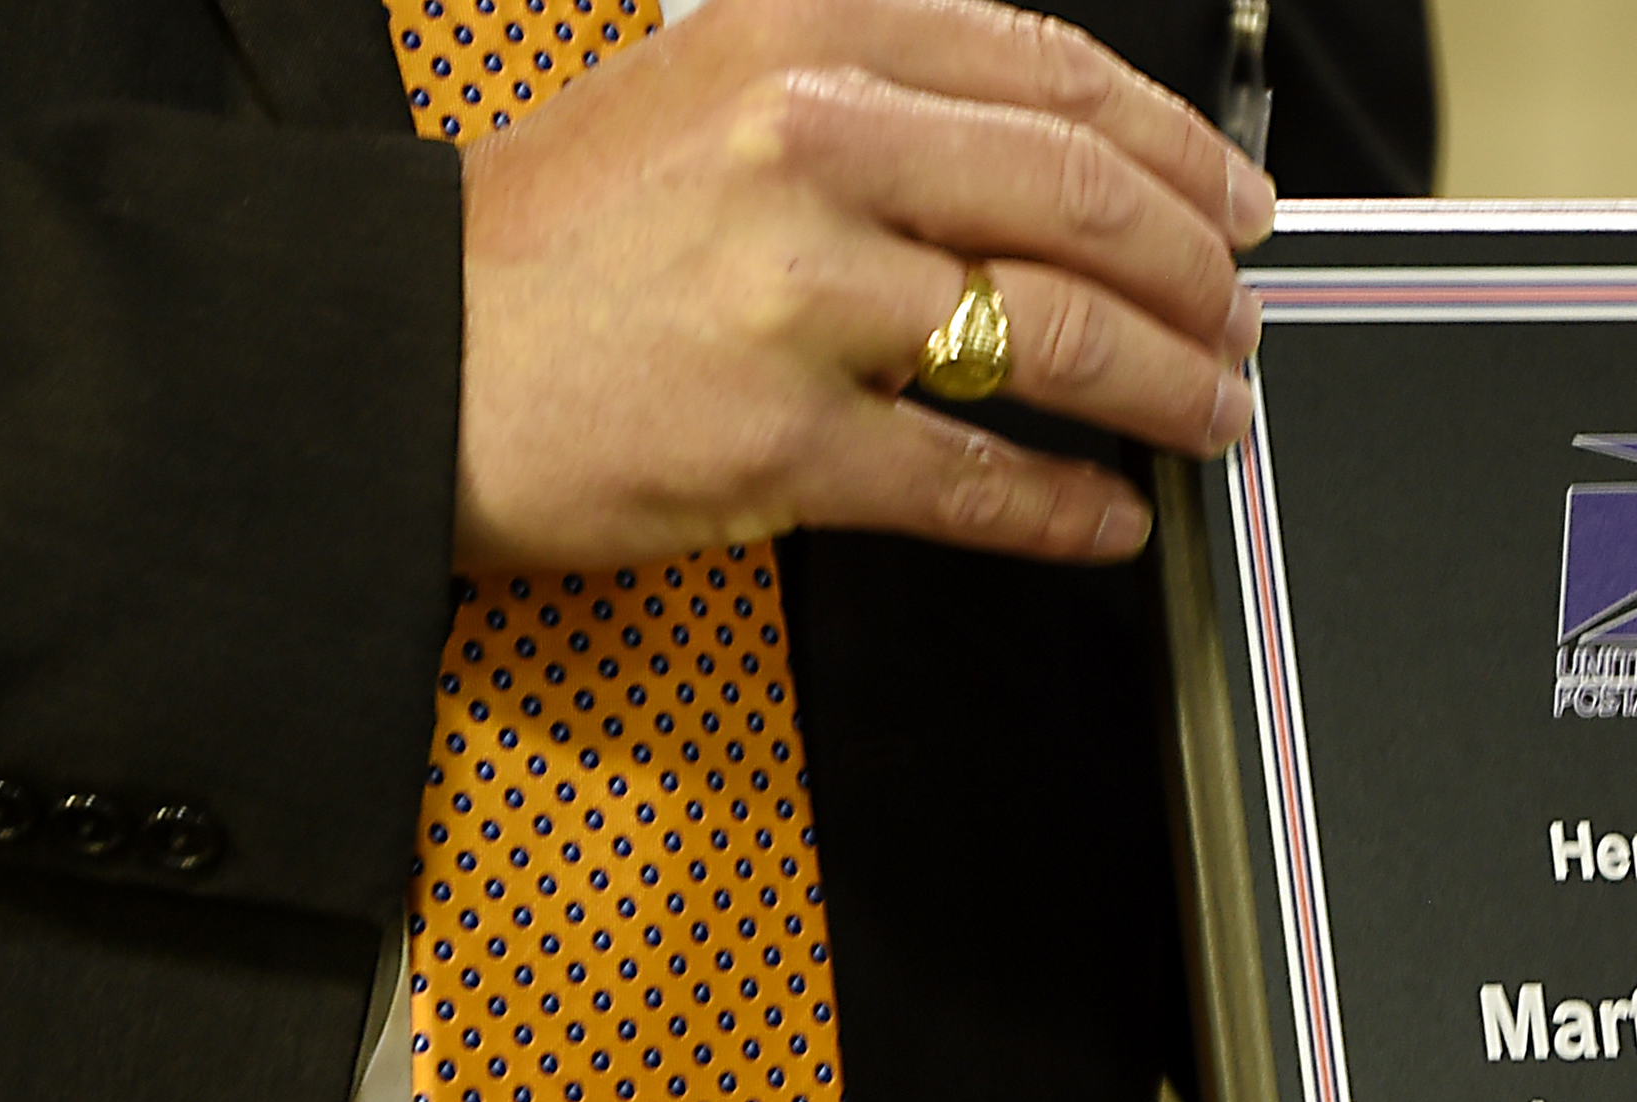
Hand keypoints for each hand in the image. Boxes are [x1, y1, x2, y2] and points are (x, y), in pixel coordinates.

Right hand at [454, 0, 1273, 568]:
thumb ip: (864, 97)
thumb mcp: (697, 95)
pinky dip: (1067, 509)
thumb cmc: (542, 244)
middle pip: (1086, 203)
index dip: (1176, 147)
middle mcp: (809, 150)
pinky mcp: (782, 446)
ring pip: (1060, 339)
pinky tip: (1109, 518)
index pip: (1050, 74)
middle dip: (1199, 277)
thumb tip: (1041, 157)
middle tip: (1239, 323)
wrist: (397, 360)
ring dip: (1169, 388)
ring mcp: (800, 301)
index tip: (1232, 202)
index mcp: (798, 40)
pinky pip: (977, 483)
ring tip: (1207, 418)